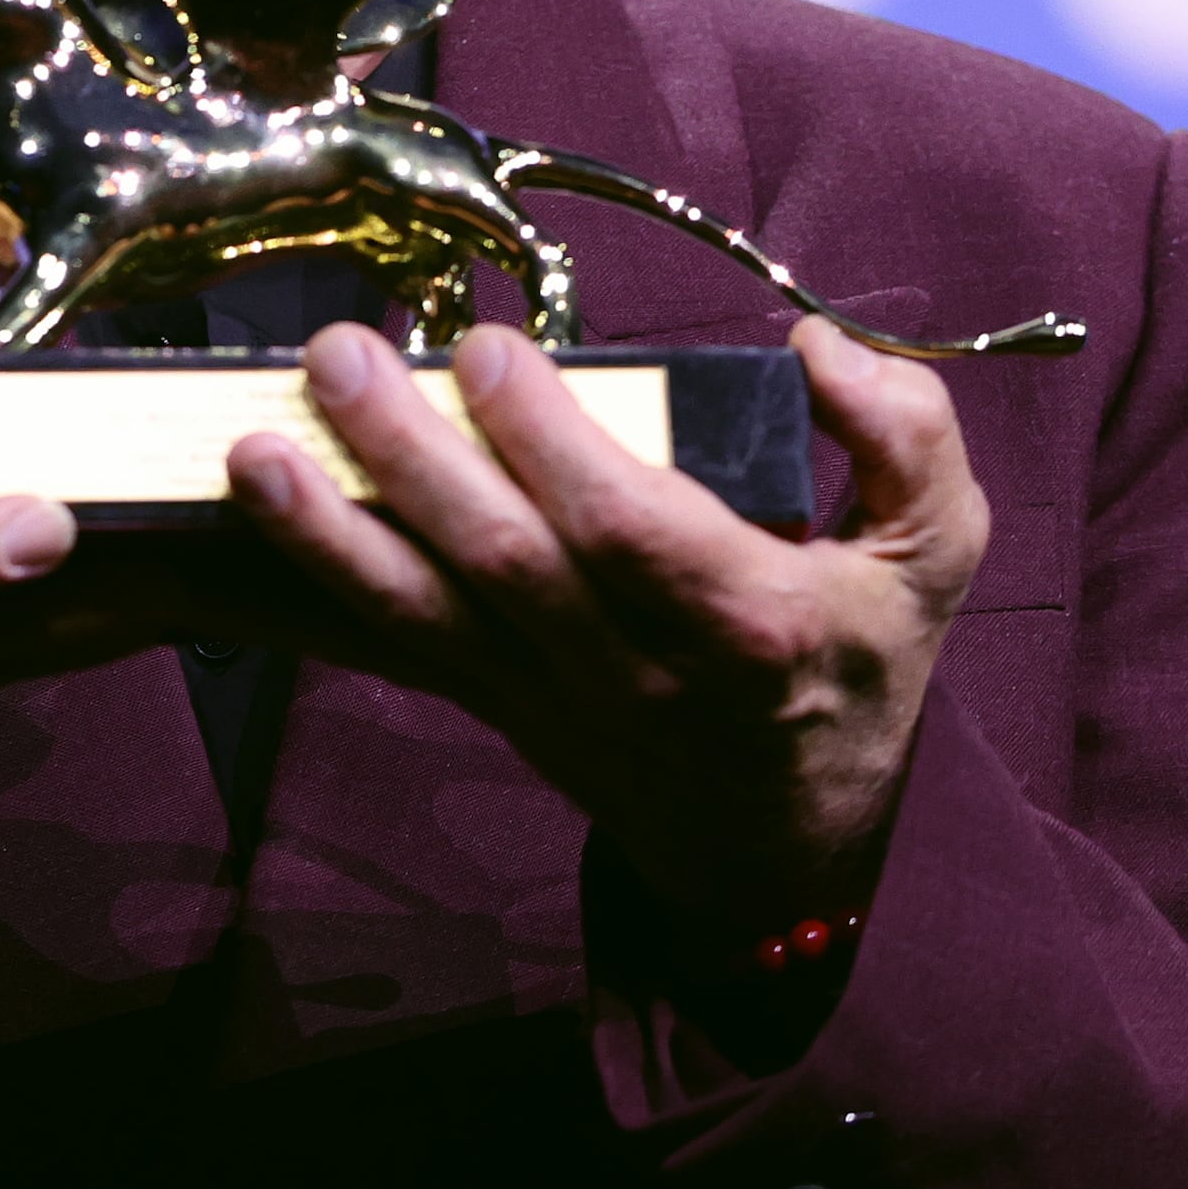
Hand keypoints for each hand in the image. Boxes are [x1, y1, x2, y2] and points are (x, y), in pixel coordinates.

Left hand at [221, 316, 995, 932]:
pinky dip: (317, 588)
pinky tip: (252, 520)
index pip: (630, 530)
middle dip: (411, 456)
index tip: (488, 344)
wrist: (790, 844)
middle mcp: (637, 670)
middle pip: (506, 564)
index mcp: (751, 625)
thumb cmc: (858, 668)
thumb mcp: (936, 556)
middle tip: (342, 354)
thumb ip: (906, 438)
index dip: (549, 442)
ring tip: (251, 446)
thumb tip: (817, 349)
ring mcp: (552, 699)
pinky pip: (396, 648)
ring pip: (428, 616)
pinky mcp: (494, 706)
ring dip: (329, 532)